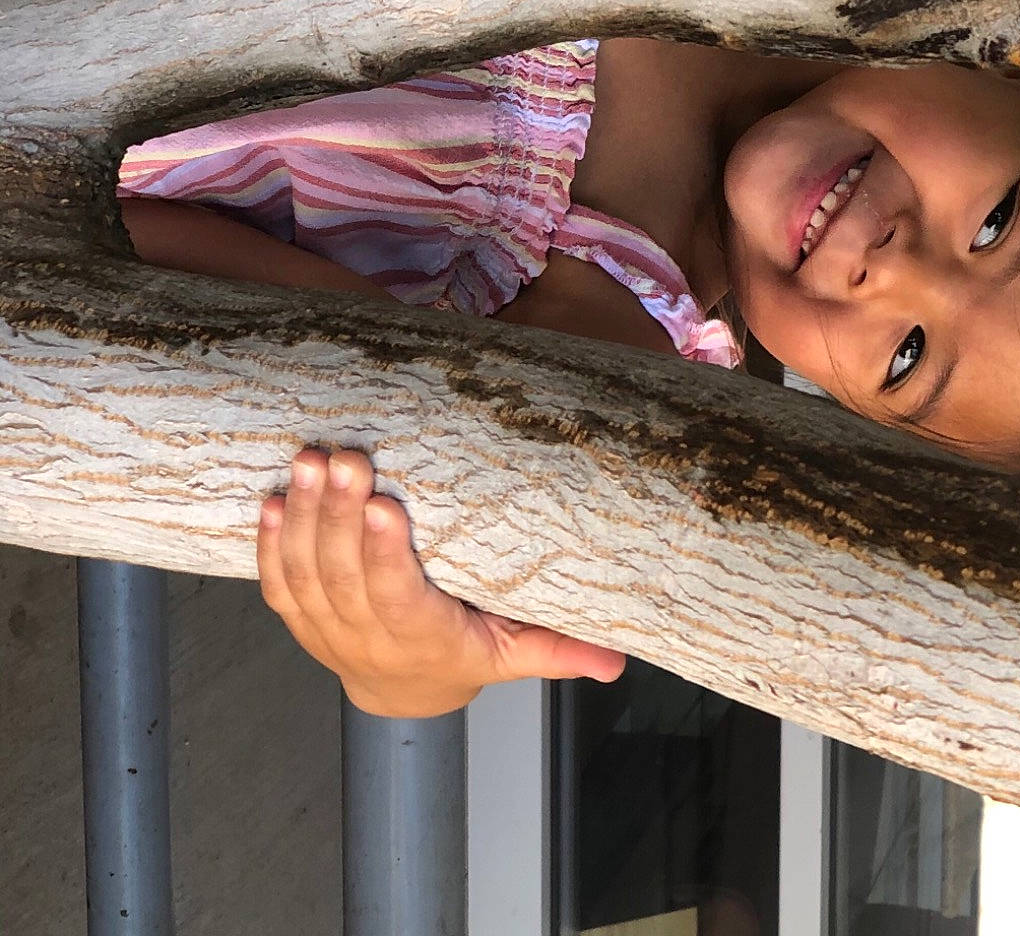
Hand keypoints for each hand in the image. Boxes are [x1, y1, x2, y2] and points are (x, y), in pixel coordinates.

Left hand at [257, 448, 625, 717]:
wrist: (403, 696)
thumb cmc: (464, 658)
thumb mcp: (515, 657)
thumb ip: (559, 653)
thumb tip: (615, 663)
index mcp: (420, 641)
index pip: (396, 598)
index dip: (384, 556)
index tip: (384, 508)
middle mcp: (365, 638)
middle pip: (342, 575)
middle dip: (338, 514)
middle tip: (346, 458)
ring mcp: (325, 629)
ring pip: (304, 572)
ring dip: (304, 515)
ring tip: (311, 461)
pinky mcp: (301, 617)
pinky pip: (277, 581)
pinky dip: (270, 541)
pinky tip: (275, 498)